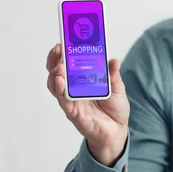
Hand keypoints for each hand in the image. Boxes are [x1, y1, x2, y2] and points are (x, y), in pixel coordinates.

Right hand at [46, 44, 129, 165]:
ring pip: (55, 86)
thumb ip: (114, 75)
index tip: (62, 42)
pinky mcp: (74, 114)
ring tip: (59, 67)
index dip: (61, 53)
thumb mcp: (117, 87)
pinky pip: (64, 102)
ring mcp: (71, 101)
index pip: (66, 63)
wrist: (118, 130)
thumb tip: (113, 60)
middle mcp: (73, 89)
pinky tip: (61, 83)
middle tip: (58, 50)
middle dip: (54, 60)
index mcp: (81, 80)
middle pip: (55, 72)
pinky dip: (61, 92)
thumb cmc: (114, 108)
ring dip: (55, 75)